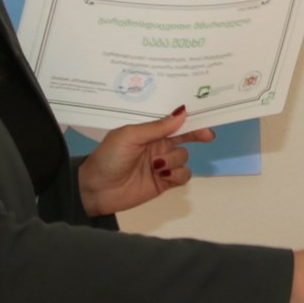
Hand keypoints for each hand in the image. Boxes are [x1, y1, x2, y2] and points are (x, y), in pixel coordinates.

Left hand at [77, 106, 215, 217]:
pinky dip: (177, 175)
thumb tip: (182, 113)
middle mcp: (158, 147)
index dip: (190, 119)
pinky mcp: (164, 183)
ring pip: (184, 158)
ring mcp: (162, 166)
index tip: (206, 116)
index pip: (174, 123)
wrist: (95, 189)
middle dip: (196, 135)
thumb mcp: (130, 136)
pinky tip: (163, 176)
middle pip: (185, 138)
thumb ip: (157, 127)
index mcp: (149, 133)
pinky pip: (182, 176)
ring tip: (157, 166)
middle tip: (208, 136)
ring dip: (174, 160)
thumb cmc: (109, 157)